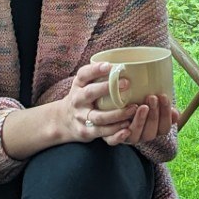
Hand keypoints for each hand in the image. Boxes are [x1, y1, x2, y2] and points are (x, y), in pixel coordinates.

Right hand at [58, 63, 174, 146]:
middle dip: (106, 88)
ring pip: (99, 117)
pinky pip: (102, 133)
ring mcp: (81, 117)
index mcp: (78, 85)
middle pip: (90, 93)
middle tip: (127, 83)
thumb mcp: (86, 84)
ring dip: (117, 114)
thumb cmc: (84, 97)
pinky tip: (127, 128)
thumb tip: (129, 65)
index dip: (95, 69)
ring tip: (133, 108)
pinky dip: (115, 132)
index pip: (84, 74)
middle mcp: (78, 100)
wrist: (65, 120)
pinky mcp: (86, 132)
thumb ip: (100, 76)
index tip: (110, 66)